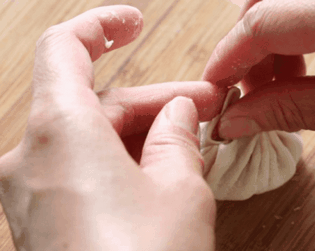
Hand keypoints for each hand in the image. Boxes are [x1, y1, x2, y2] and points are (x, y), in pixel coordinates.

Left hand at [0, 6, 225, 249]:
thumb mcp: (179, 187)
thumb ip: (176, 136)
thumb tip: (180, 111)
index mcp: (59, 132)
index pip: (66, 49)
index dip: (102, 26)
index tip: (132, 22)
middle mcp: (30, 159)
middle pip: (94, 103)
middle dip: (152, 101)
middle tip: (202, 106)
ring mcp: (32, 194)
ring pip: (91, 140)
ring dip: (141, 133)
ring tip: (190, 140)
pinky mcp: (44, 221)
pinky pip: (83, 171)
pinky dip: (121, 161)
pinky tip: (160, 171)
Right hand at [203, 0, 314, 148]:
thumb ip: (289, 112)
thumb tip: (235, 119)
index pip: (259, 24)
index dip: (226, 59)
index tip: (214, 90)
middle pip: (263, 4)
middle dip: (245, 51)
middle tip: (250, 94)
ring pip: (279, 2)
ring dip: (266, 43)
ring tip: (280, 84)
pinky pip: (304, 5)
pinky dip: (290, 34)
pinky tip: (302, 65)